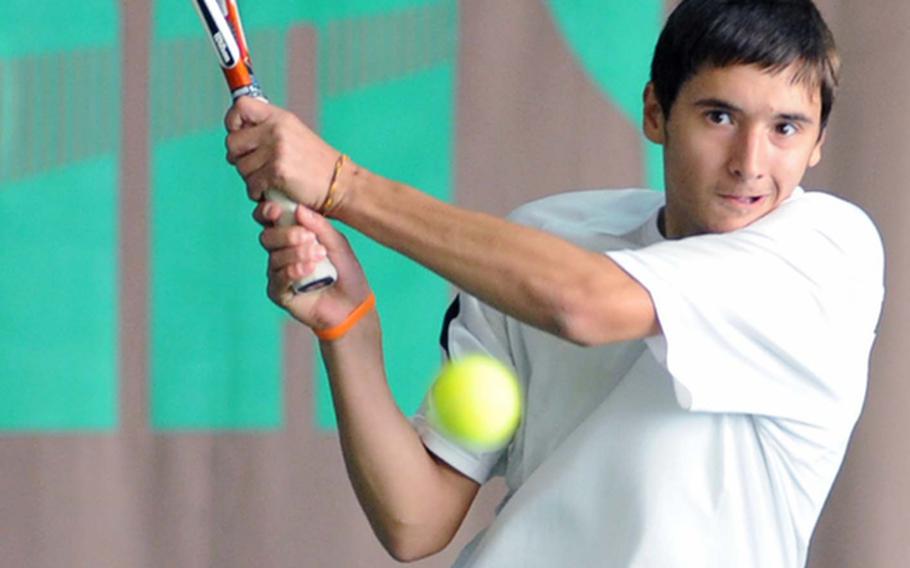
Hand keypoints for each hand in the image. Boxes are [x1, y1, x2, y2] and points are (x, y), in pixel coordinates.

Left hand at [225, 97, 339, 210]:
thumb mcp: (294, 135)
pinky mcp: (277, 172)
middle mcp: (276, 130)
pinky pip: (251, 184)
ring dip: (250, 178)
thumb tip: (236, 132)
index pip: (241, 106)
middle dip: (238, 158)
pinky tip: (270, 191)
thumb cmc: (316, 164)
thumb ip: (268, 130)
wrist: (340, 184)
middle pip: (232, 142)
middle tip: (253, 165)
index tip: (238, 134)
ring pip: (240, 167)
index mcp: (280, 117)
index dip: (232, 121)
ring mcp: (277, 151)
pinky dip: (257, 192)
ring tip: (268, 179)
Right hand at [255, 201, 371, 330]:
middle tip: (308, 238)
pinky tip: (309, 270)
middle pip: (267, 237)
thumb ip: (319, 226)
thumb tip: (298, 209)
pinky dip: (292, 271)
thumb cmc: (345, 271)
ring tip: (318, 256)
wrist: (352, 304)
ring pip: (274, 257)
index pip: (270, 220)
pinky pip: (277, 279)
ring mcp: (279, 273)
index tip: (277, 210)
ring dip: (296, 254)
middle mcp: (282, 253)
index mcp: (292, 237)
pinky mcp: (279, 293)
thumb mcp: (337, 244)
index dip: (268, 212)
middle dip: (286, 235)